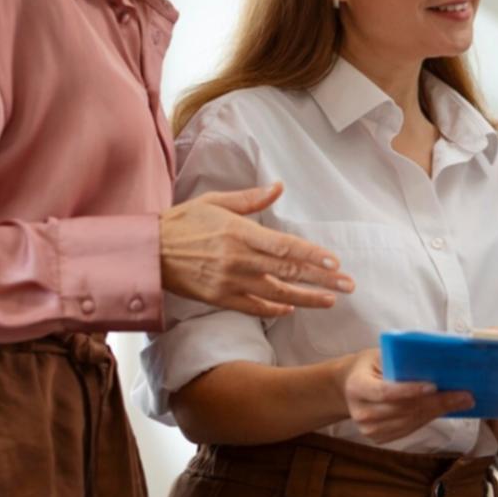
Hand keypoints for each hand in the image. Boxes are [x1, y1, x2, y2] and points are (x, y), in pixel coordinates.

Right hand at [161, 182, 353, 318]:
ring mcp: (230, 282)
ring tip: (331, 300)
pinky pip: (254, 306)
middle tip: (348, 285)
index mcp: (240, 233)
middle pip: (289, 271)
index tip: (335, 262)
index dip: (312, 256)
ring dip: (307, 298)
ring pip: (277, 293)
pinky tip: (293, 308)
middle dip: (322, 280)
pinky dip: (275, 309)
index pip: (285, 246)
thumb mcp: (215, 202)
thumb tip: (278, 187)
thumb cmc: (183, 222)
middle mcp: (239, 260)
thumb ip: (250, 199)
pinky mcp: (220, 298)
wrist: (149, 252)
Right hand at [339, 349, 474, 443]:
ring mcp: (368, 429)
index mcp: (357, 386)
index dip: (410, 391)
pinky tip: (444, 409)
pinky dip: (428, 419)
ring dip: (437, 412)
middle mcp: (361, 412)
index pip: (386, 392)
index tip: (435, 385)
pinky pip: (408, 430)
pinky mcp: (378, 438)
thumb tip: (436, 363)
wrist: (348, 387)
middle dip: (437, 403)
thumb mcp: (379, 355)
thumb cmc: (369, 366)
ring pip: (410, 422)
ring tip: (461, 402)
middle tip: (464, 396)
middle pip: (403, 410)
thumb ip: (400, 359)